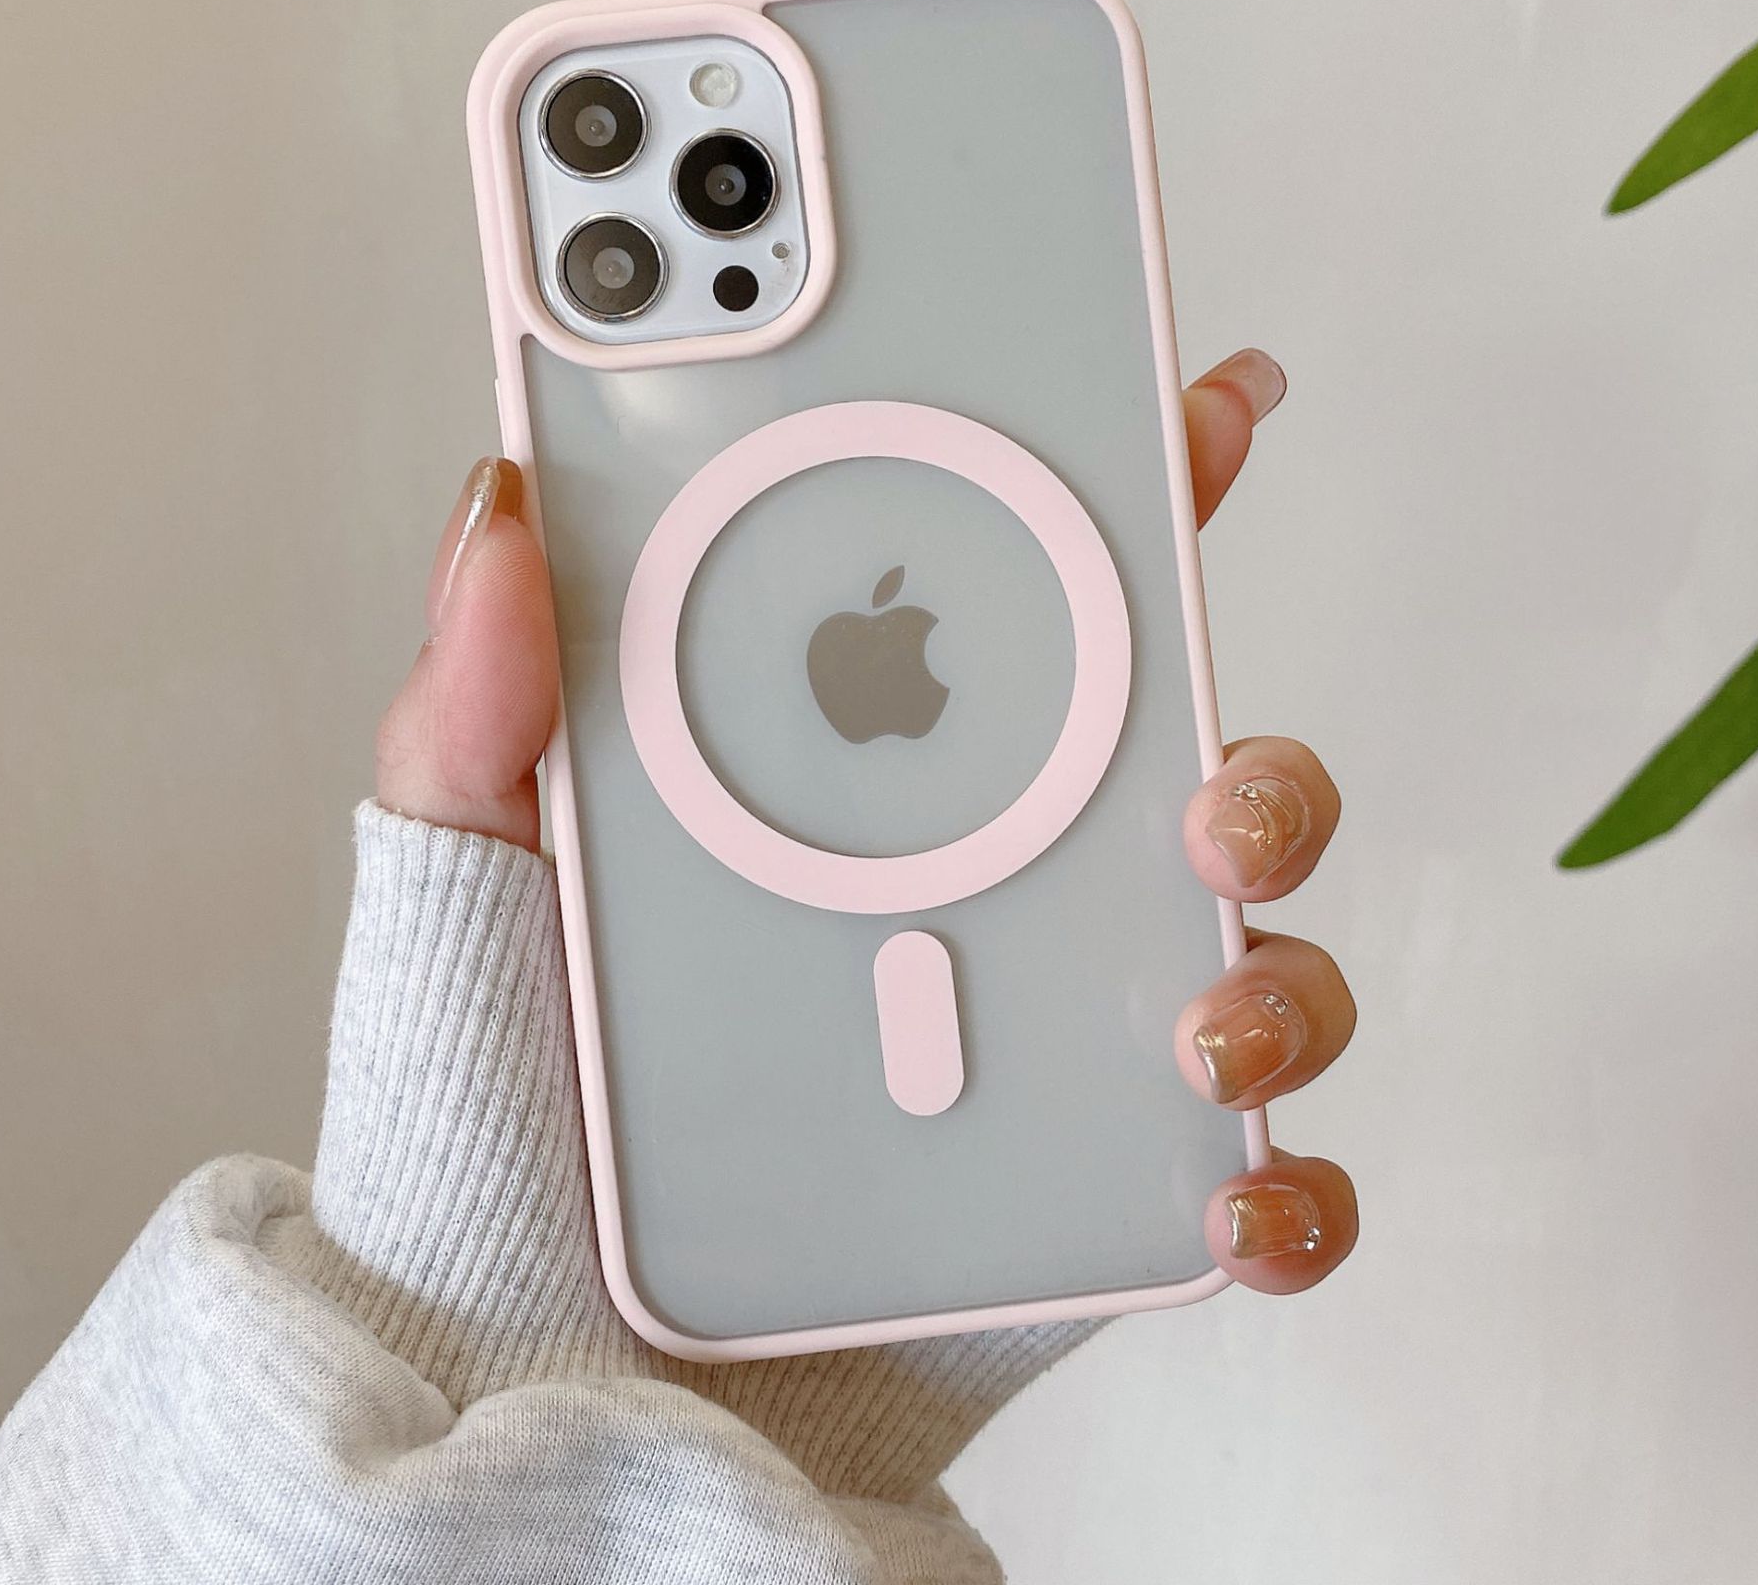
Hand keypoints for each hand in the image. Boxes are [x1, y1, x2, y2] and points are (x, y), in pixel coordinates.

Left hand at [376, 346, 1354, 1299]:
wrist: (540, 1355)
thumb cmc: (505, 1092)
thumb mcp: (472, 866)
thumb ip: (484, 698)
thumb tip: (503, 504)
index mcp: (873, 770)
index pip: (1026, 612)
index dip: (1128, 496)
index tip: (1204, 403)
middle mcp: (992, 886)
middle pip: (1192, 776)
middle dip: (1259, 765)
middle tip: (1206, 801)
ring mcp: (1055, 1037)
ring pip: (1258, 959)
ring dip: (1282, 973)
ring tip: (1195, 1027)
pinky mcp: (1089, 1193)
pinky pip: (1250, 1179)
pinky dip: (1285, 1186)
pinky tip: (1226, 1199)